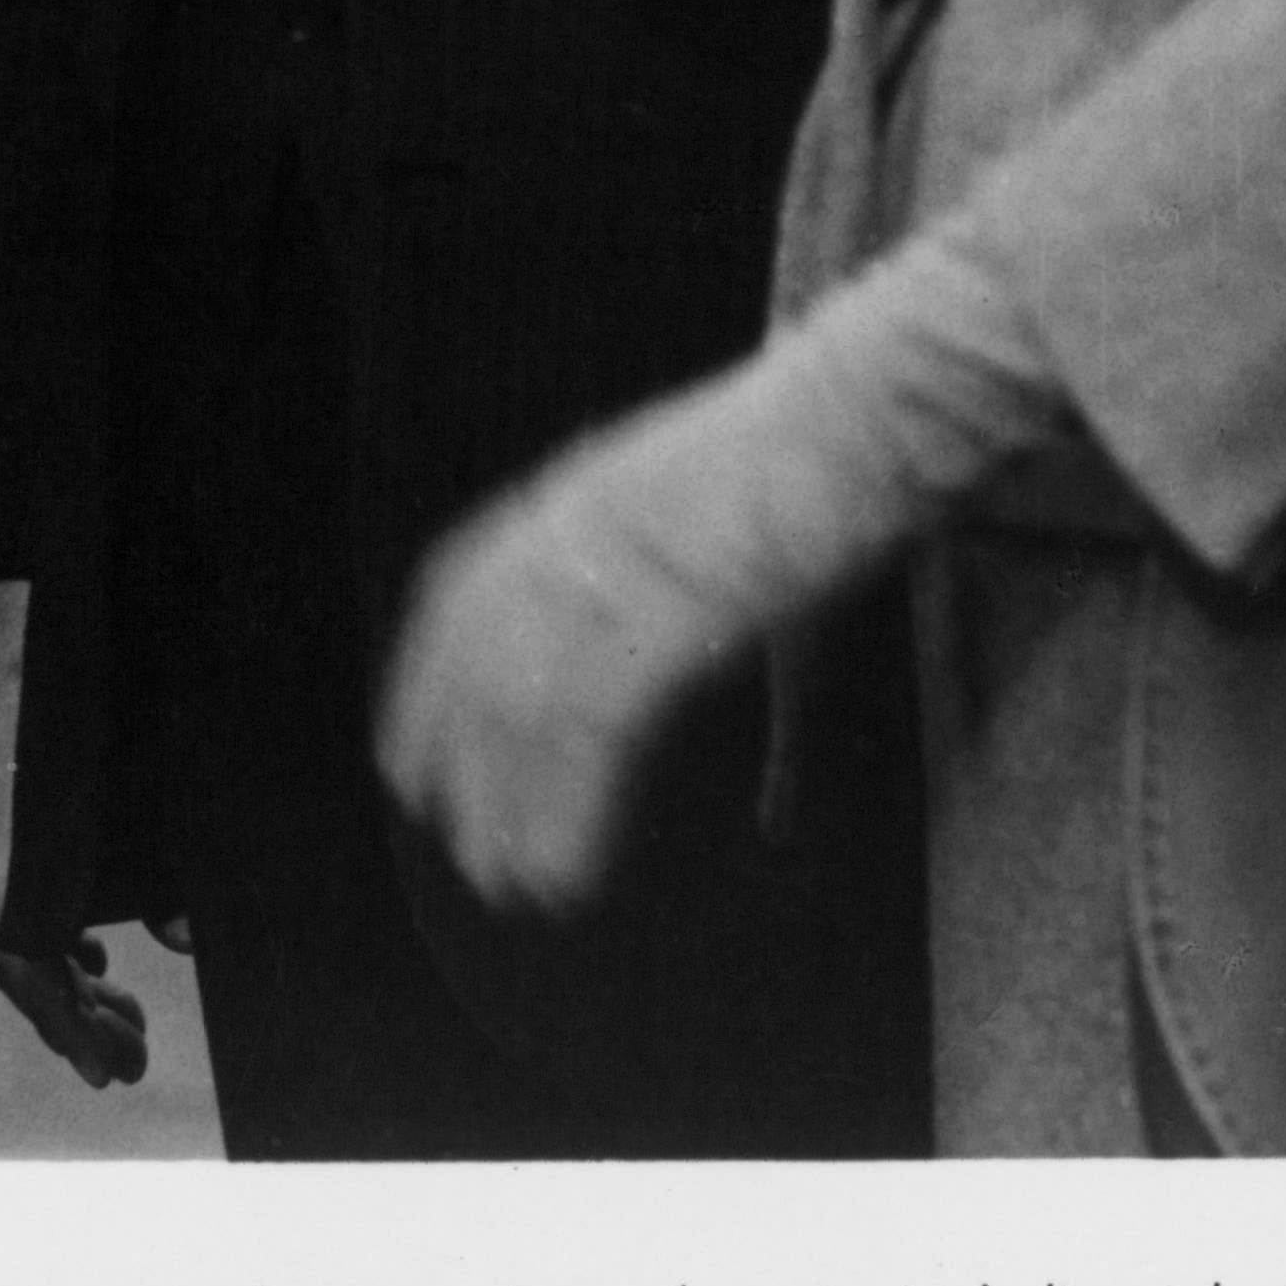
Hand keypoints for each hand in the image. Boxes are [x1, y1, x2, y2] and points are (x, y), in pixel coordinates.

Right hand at [0, 581, 151, 1087]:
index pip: (10, 943)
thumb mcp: (135, 728)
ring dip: (51, 977)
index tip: (109, 1063)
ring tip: (121, 1020)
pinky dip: (38, 923)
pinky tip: (92, 949)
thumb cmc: (89, 622)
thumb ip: (158, 836)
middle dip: (61, 1016)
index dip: (60, 1016)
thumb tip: (184, 941)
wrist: (21, 538)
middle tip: (129, 1062)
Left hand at [379, 225, 1057, 915]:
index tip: (410, 740)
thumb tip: (763, 764)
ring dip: (510, 801)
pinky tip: (563, 871)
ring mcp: (614, 559)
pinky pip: (589, 727)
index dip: (429, 668)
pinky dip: (567, 808)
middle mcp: (574, 519)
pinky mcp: (666, 604)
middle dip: (454, 745)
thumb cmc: (836, 471)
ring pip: (523, 703)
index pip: (464, 583)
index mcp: (581, 488)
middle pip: (479, 651)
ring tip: (511, 882)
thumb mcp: (747, 546)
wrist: (875, 403)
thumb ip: (725, 639)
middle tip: (445, 827)